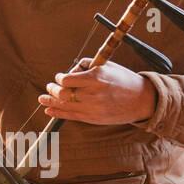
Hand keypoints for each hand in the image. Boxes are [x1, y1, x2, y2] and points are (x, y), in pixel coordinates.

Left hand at [39, 58, 156, 125]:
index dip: (59, 78)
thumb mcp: (107, 65)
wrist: (141, 100)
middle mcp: (92, 94)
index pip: (67, 80)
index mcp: (96, 78)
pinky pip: (71, 116)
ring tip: (42, 99)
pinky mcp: (93, 119)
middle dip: (52, 90)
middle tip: (49, 86)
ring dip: (50, 102)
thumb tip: (70, 71)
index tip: (59, 77)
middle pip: (63, 94)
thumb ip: (87, 65)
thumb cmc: (123, 79)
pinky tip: (49, 110)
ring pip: (64, 106)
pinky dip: (57, 113)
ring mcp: (92, 108)